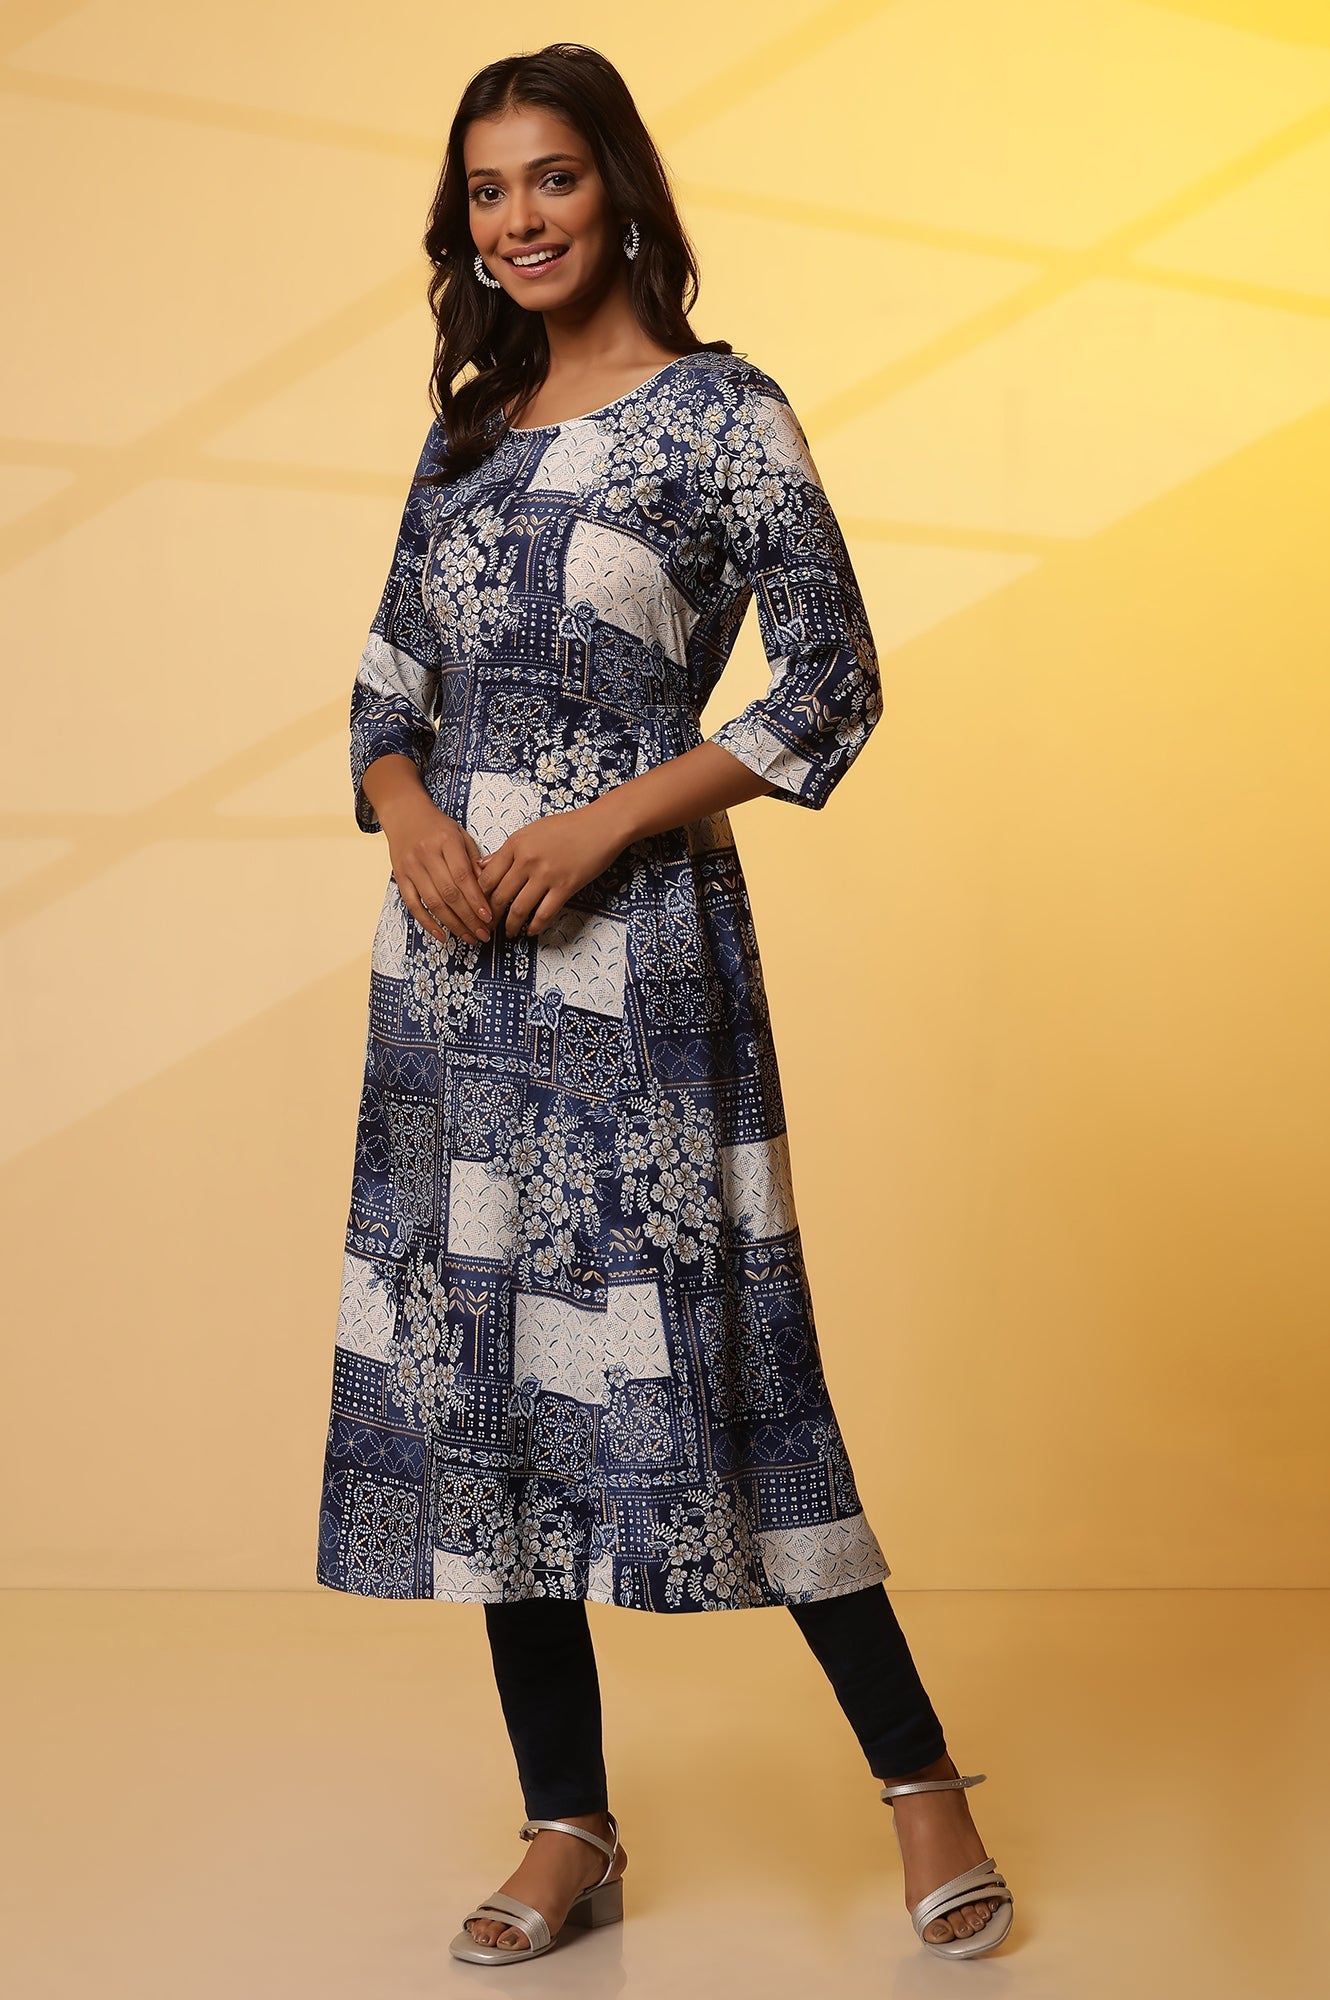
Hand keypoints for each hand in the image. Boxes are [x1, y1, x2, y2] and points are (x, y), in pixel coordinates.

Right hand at [382, 794, 492, 945]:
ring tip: (468, 938)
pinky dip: (427, 923)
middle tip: (483, 934)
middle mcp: (426, 854)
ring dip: (452, 924)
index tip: (488, 917)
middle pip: (449, 893)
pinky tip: (442, 935)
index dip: (476, 899)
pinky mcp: (399, 876)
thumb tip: (487, 888)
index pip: (463, 876)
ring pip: (432, 902)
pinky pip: (413, 905)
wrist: (403, 812)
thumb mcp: (460, 834)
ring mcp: (411, 867)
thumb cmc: (437, 825)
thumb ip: (474, 859)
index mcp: (446, 841)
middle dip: (468, 918)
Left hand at [478, 802, 629, 938]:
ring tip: (508, 933)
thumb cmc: (568, 826)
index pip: (487, 877)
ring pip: (519, 908)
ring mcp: (546, 875)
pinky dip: (535, 926)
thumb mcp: (531, 831)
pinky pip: (544, 913)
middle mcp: (527, 860)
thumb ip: (507, 849)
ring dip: (511, 925)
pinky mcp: (565, 887)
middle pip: (499, 896)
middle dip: (490, 916)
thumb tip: (483, 865)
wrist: (601, 825)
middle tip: (487, 926)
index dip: (477, 897)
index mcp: (516, 844)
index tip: (476, 907)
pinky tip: (531, 931)